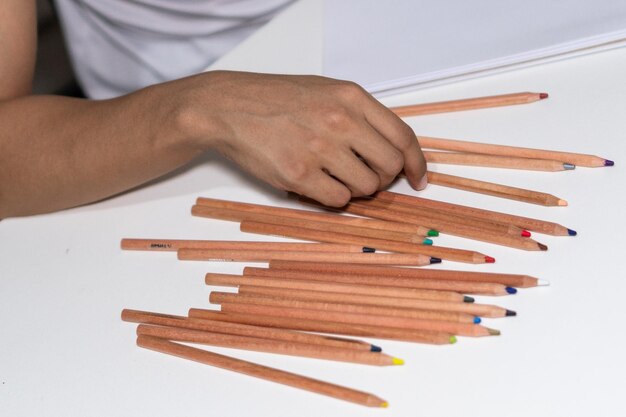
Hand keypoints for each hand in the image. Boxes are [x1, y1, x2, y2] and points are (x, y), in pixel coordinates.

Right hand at [178, 71, 426, 205]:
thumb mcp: (326, 91)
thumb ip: (360, 115)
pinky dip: (333, 198)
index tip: (418, 179)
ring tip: (334, 177)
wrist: (229, 107)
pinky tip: (317, 184)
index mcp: (352, 98)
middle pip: (389, 167)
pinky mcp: (299, 174)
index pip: (403, 136)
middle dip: (383, 179)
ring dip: (356, 189)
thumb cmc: (277, 99)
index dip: (417, 163)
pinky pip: (338, 201)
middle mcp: (340, 121)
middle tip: (365, 177)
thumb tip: (391, 149)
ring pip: (366, 188)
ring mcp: (319, 149)